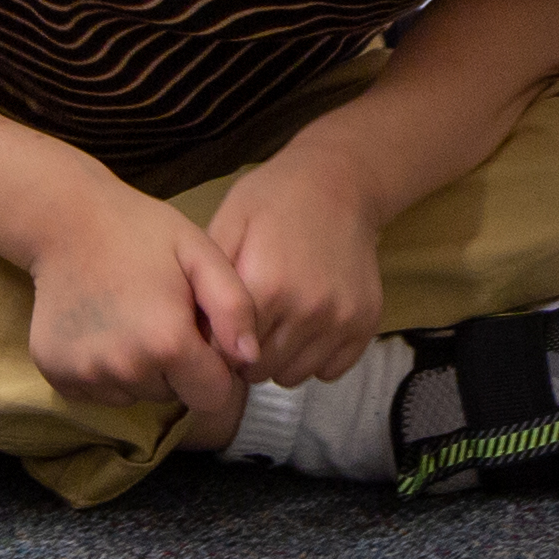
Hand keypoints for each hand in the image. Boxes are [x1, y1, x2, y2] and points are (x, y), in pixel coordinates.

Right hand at [27, 192, 263, 420]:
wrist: (66, 220)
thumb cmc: (141, 232)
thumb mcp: (201, 254)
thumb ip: (235, 307)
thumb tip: (250, 359)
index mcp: (167, 343)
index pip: (214, 397)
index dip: (217, 371)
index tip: (203, 336)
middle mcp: (126, 369)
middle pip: (174, 396)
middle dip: (178, 368)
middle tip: (162, 317)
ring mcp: (86, 376)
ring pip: (136, 395)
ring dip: (142, 370)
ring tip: (131, 319)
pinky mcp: (57, 375)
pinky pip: (100, 392)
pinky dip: (107, 371)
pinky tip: (104, 329)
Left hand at [198, 140, 389, 390]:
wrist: (339, 181)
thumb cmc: (273, 200)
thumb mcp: (227, 224)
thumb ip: (208, 283)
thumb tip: (193, 336)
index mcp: (266, 287)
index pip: (226, 354)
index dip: (215, 347)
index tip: (216, 331)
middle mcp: (307, 311)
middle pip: (259, 371)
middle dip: (245, 356)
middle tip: (246, 326)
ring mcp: (341, 320)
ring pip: (293, 377)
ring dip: (279, 360)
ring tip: (276, 324)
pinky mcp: (365, 324)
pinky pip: (330, 371)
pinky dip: (314, 357)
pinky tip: (306, 326)